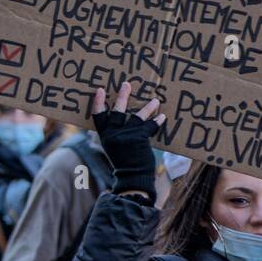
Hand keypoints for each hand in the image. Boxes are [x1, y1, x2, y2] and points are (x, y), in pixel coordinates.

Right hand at [91, 82, 166, 199]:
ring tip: (156, 100)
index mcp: (106, 136)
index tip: (99, 90)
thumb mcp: (115, 148)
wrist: (133, 177)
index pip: (98, 117)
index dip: (98, 103)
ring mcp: (126, 135)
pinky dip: (157, 121)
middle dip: (122, 96)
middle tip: (126, 84)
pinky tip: (162, 116)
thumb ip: (116, 134)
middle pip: (117, 111)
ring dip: (147, 107)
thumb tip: (125, 118)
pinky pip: (150, 126)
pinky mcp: (139, 138)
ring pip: (137, 116)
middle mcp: (114, 134)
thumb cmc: (125, 162)